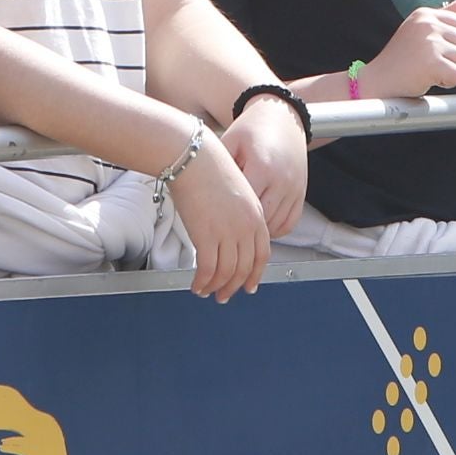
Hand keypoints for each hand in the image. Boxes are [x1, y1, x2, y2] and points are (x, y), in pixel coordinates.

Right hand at [162, 131, 270, 301]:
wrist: (193, 158)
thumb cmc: (208, 169)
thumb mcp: (235, 191)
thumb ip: (238, 215)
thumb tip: (229, 236)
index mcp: (256, 214)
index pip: (262, 254)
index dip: (255, 273)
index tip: (249, 285)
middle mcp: (246, 227)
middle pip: (245, 267)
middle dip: (234, 286)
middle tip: (225, 296)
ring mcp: (228, 233)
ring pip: (227, 272)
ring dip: (217, 287)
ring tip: (207, 292)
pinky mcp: (206, 237)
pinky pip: (208, 270)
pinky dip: (202, 282)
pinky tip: (196, 286)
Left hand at [222, 97, 308, 231]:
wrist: (282, 116)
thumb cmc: (252, 128)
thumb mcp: (230, 141)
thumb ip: (219, 167)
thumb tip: (199, 192)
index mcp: (262, 167)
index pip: (243, 205)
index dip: (227, 216)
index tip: (213, 218)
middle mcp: (282, 181)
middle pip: (259, 220)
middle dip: (241, 227)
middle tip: (224, 228)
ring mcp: (294, 188)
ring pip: (275, 225)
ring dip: (257, 230)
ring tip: (239, 225)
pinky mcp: (301, 192)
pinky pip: (289, 222)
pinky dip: (275, 228)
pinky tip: (260, 223)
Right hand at [363, 3, 455, 103]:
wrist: (378, 79)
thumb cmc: (399, 58)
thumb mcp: (418, 30)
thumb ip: (441, 17)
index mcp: (425, 14)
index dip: (454, 42)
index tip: (434, 49)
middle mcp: (428, 25)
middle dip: (453, 58)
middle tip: (430, 63)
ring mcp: (431, 43)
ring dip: (450, 71)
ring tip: (428, 71)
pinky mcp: (433, 63)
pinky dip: (447, 83)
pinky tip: (429, 79)